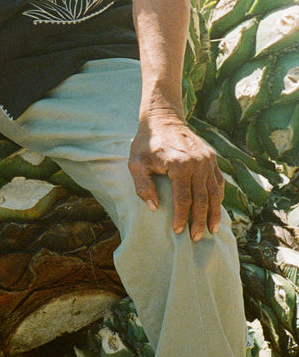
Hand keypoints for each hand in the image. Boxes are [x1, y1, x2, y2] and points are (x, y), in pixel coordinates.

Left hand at [128, 111, 224, 240]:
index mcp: (179, 164)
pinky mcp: (212, 158)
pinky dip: (218, 197)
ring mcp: (207, 160)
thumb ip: (143, 186)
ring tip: (211, 229)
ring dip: (214, 213)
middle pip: (202, 199)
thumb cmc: (146, 143)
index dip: (182, 218)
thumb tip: (154, 207)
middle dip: (199, 221)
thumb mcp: (136, 162)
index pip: (184, 199)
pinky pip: (219, 182)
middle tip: (195, 237)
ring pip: (215, 193)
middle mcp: (197, 163)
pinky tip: (215, 210)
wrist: (162, 119)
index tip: (178, 231)